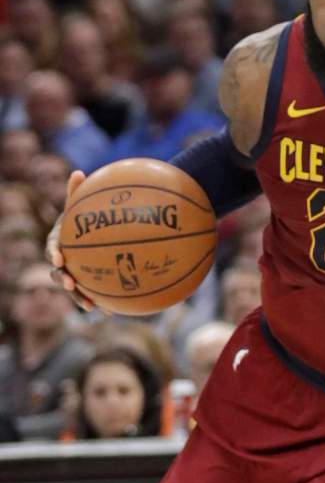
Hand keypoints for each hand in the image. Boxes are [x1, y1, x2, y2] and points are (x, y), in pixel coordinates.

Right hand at [45, 170, 94, 310]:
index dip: (55, 253)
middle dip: (63, 280)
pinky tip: (112, 310)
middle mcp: (64, 259)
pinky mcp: (89, 281)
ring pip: (73, 287)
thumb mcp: (83, 203)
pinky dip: (100, 301)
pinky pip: (93, 292)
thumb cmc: (88, 214)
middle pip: (58, 272)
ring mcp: (75, 271)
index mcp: (60, 240)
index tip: (61, 257)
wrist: (98, 229)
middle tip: (72, 284)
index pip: (53, 248)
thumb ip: (79, 192)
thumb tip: (78, 172)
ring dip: (79, 297)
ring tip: (90, 306)